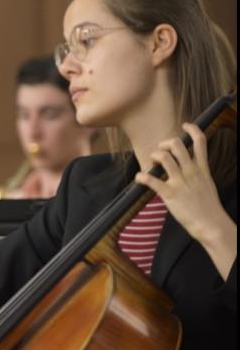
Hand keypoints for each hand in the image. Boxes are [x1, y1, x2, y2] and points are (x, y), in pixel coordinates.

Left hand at [135, 123, 230, 246]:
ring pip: (165, 158)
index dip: (192, 129)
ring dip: (154, 156)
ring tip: (152, 163)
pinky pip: (152, 180)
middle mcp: (191, 172)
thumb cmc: (208, 206)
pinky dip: (142, 177)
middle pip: (178, 145)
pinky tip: (139, 178)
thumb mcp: (207, 184)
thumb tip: (189, 167)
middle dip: (165, 143)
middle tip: (161, 150)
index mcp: (202, 169)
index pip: (200, 142)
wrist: (211, 224)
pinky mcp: (170, 194)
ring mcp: (181, 182)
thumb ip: (198, 174)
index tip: (185, 125)